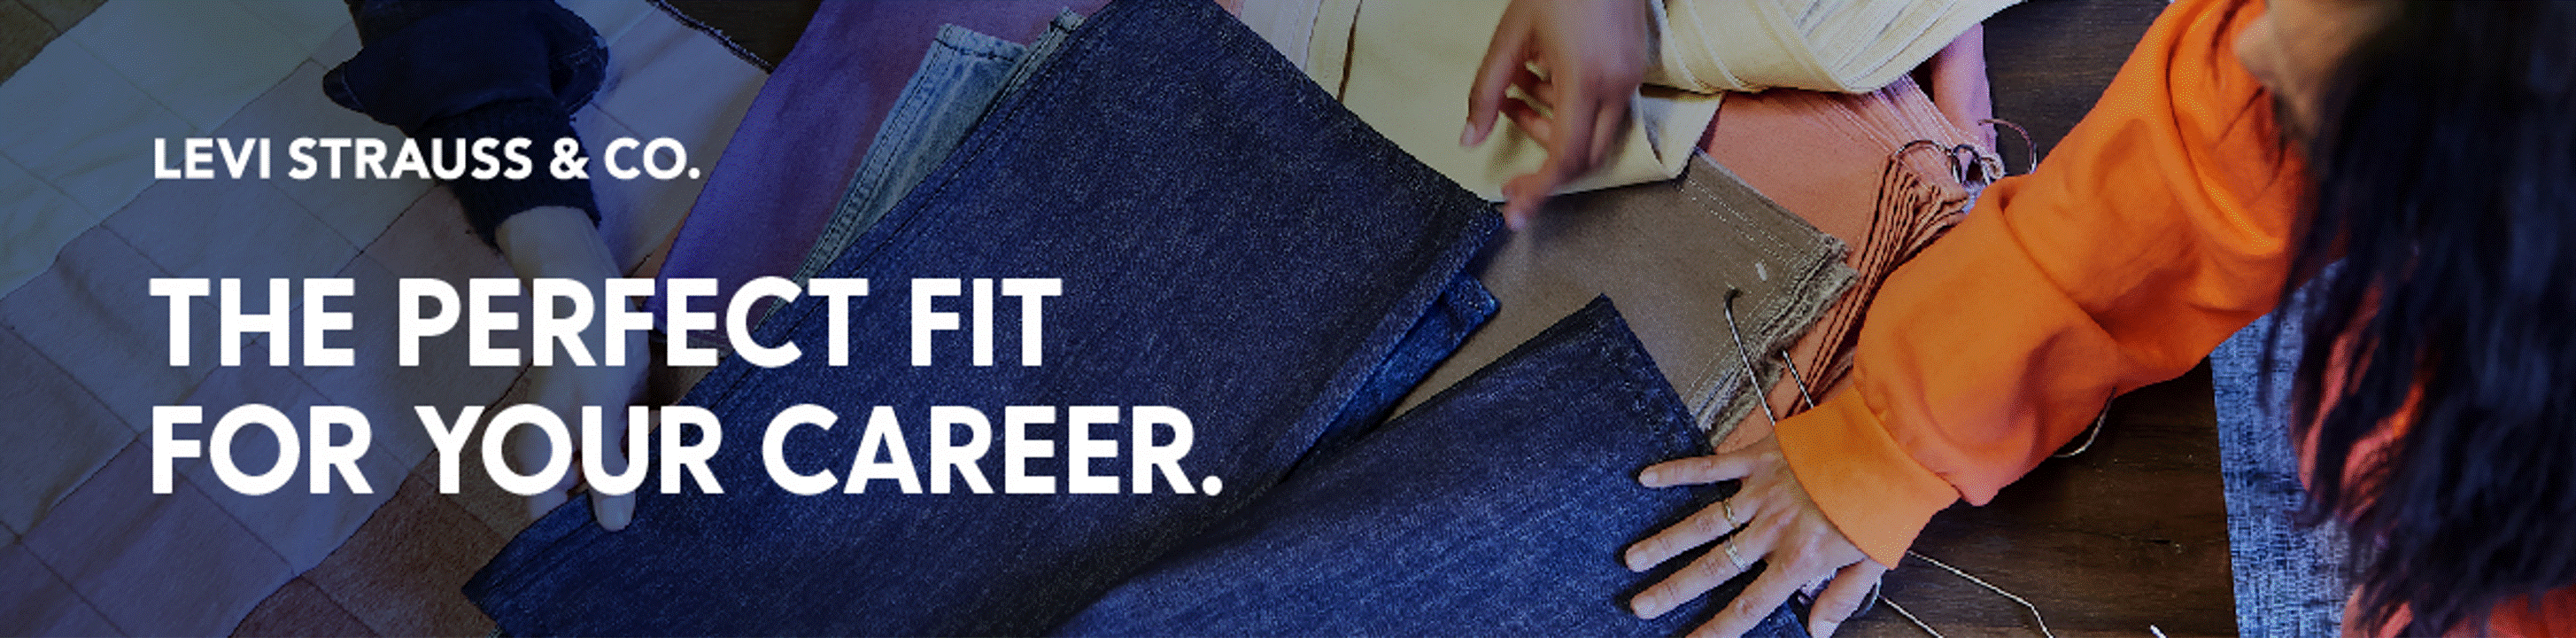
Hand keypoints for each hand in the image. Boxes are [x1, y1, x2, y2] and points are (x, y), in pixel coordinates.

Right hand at [497, 206, 645, 530]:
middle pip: (587, 501)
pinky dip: (649, 455)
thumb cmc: (587, 350)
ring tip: (668, 472)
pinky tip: (676, 451)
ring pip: (614, 479)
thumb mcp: (599, 414)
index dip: (580, 533)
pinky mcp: (612, 426)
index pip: (549, 518)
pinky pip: (631, 454)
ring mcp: (585, 440)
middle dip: (619, 506)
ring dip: (640, 479)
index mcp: (540, 456)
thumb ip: (606, 469)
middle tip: (659, 508)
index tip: (621, 541)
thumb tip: (613, 524)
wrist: (596, 297)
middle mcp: (559, 453)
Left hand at [1463, 0, 1651, 227]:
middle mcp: (1617, 86)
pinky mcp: (1633, 67)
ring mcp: (1631, 77)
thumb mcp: (1510, 38)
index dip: (1538, 191)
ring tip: (1515, 96)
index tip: (1513, 213)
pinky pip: (1603, 110)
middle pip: (1584, 157)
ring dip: (1552, 131)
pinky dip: (1569, 111)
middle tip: (1510, 173)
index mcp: (1586, 81)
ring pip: (1594, 135)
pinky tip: (1539, 83)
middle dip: (1544, 168)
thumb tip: (1468, 140)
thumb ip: (1486, 92)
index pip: (1564, 158)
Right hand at [1625, 434, 1886, 637]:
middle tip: (1639, 604)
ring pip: (1702, 523)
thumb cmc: (1886, 504)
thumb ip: (1841, 598)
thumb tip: (1816, 632)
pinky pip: (1710, 467)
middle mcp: (1772, 530)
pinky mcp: (1758, 459)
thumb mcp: (1872, 562)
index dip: (1717, 629)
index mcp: (1800, 560)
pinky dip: (1678, 472)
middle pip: (1712, 568)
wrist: (1893, 444)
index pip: (1749, 605)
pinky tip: (1646, 478)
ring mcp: (1761, 493)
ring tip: (1632, 558)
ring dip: (1664, 542)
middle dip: (1672, 590)